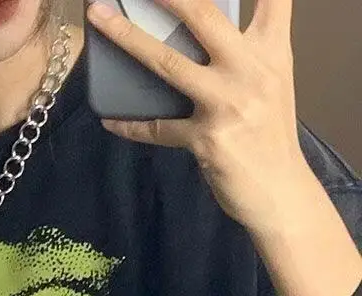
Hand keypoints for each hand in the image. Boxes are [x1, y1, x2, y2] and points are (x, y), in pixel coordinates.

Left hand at [86, 0, 314, 233]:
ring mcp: (227, 103)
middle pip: (203, 15)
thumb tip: (203, 34)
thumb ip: (246, 54)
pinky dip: (130, 124)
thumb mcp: (271, 84)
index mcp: (271, 52)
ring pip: (167, 62)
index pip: (271, 0)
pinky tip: (110, 120)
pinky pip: (156, 128)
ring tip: (100, 21)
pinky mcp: (207, 138)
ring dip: (127, 38)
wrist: (280, 191)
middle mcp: (250, 70)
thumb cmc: (270, 136)